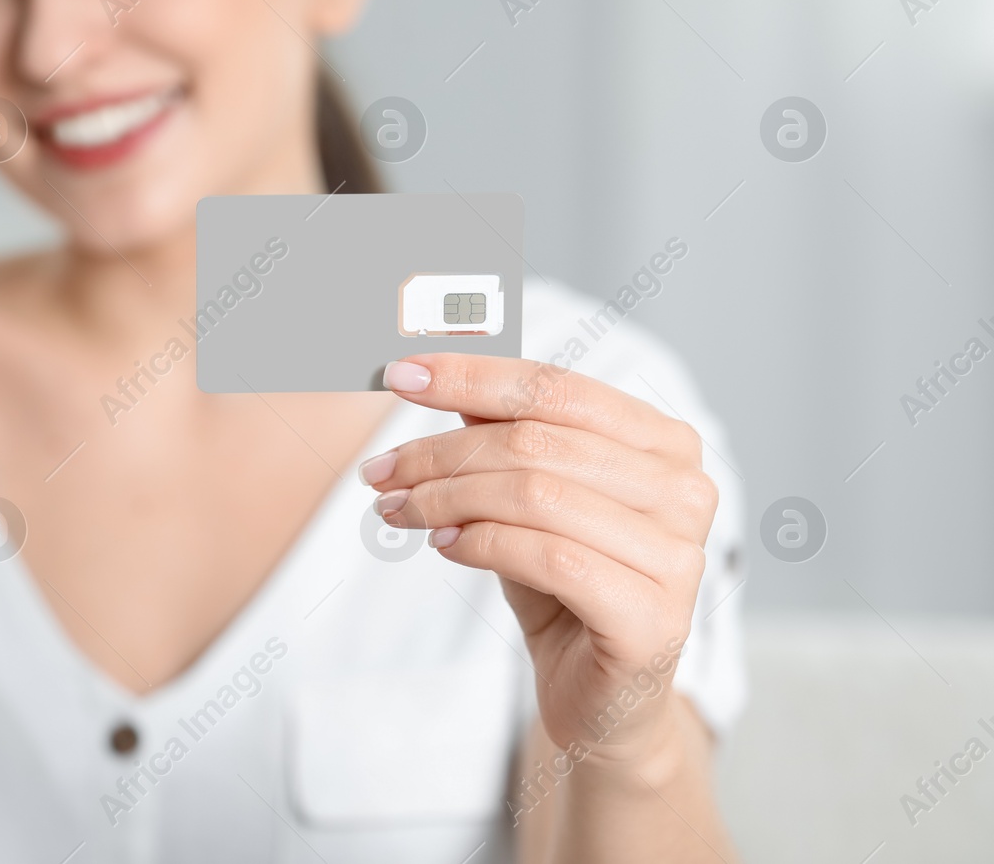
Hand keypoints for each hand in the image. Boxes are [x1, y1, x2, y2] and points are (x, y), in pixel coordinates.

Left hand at [359, 354, 717, 762]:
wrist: (599, 696)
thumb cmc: (563, 585)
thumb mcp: (524, 497)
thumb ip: (499, 432)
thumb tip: (434, 370)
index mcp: (665, 443)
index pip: (556, 387)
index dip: (472, 375)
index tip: (398, 373)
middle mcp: (685, 490)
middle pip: (536, 441)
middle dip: (441, 452)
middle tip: (380, 472)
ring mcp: (679, 557)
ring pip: (535, 495)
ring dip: (447, 499)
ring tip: (399, 511)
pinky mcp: (653, 619)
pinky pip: (549, 557)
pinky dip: (481, 544)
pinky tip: (444, 547)